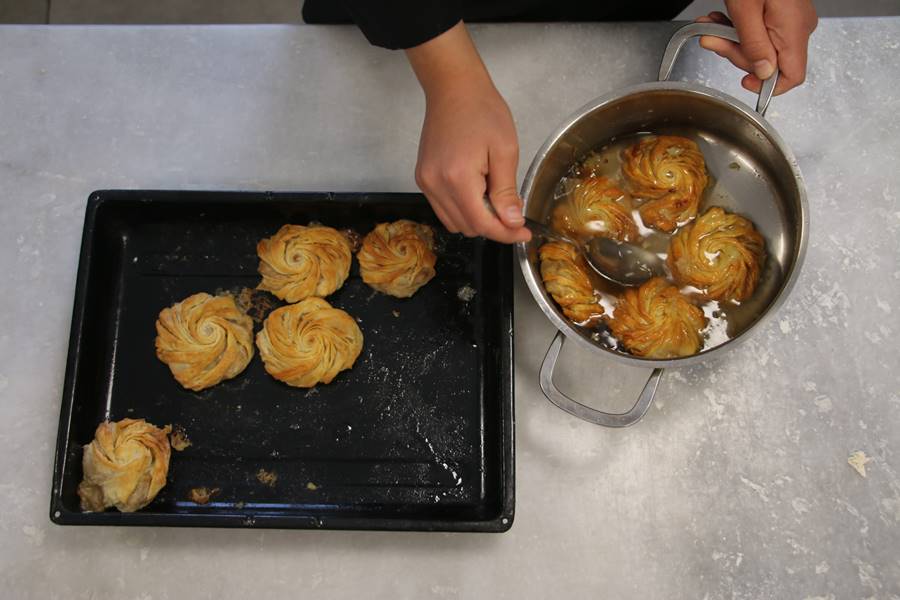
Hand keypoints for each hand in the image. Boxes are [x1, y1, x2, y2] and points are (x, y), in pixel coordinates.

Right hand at [406, 23, 530, 242]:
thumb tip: (512, 223)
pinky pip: (443, 208)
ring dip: (477, 220)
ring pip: (454, 222)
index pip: (482, 223)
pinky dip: (463, 209)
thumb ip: (506, 191)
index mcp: (458, 178)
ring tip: (495, 198)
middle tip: (514, 214)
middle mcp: (435, 185)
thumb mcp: (505, 150)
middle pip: (467, 227)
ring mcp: (425, 182)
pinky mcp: (422, 178)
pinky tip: (478, 192)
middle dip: (494, 227)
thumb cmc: (482, 111)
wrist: (453, 88)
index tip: (524, 233)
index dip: (506, 233)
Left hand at [697, 0, 817, 94]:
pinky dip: (738, 27)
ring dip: (730, 38)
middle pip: (768, 61)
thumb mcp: (745, 12)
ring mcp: (791, 19)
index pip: (792, 76)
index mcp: (794, 31)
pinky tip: (721, 19)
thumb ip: (753, 46)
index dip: (767, 85)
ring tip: (711, 24)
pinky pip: (761, 29)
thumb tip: (763, 74)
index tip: (743, 81)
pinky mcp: (782, 12)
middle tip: (711, 38)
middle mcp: (798, 27)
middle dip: (734, 52)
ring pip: (760, 45)